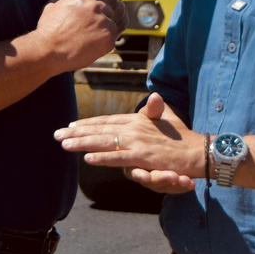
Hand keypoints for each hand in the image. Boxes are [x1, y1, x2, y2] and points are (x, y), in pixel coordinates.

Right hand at [30, 0, 118, 71]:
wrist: (48, 51)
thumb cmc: (47, 29)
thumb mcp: (52, 5)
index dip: (90, 12)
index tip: (82, 22)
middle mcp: (95, 4)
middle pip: (107, 10)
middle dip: (99, 20)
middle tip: (85, 32)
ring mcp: (104, 20)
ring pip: (111, 24)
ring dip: (102, 32)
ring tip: (86, 40)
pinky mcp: (109, 37)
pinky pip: (113, 38)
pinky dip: (104, 44)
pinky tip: (89, 47)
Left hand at [54, 93, 199, 193]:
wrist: (197, 150)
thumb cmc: (181, 136)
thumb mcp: (167, 118)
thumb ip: (155, 110)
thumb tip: (153, 96)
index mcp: (137, 120)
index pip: (106, 120)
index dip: (88, 123)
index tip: (70, 125)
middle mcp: (134, 128)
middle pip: (100, 129)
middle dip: (77, 132)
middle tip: (57, 134)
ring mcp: (137, 142)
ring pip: (104, 142)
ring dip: (83, 143)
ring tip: (64, 144)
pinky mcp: (142, 156)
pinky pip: (118, 157)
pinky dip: (102, 157)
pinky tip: (87, 157)